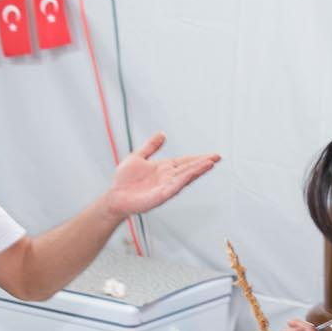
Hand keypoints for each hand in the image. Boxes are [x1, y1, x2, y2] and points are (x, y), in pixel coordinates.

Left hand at [103, 133, 219, 218]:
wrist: (114, 197)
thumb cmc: (124, 181)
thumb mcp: (138, 157)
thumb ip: (151, 146)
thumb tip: (162, 133)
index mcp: (164, 169)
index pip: (185, 161)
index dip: (198, 158)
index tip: (212, 154)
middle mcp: (168, 178)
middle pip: (189, 168)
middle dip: (203, 163)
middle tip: (217, 157)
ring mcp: (165, 187)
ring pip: (185, 177)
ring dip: (198, 171)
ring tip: (210, 163)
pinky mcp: (160, 196)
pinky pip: (174, 187)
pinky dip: (184, 180)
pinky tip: (192, 174)